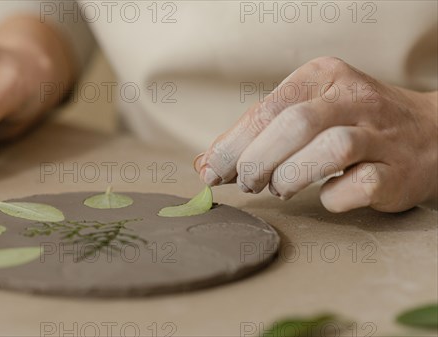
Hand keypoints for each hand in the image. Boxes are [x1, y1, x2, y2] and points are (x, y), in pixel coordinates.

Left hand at [195, 57, 437, 212]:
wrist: (430, 133)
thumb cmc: (351, 124)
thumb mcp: (305, 111)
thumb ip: (256, 134)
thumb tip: (205, 164)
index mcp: (323, 76)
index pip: (266, 109)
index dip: (232, 145)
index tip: (211, 171)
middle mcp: (353, 97)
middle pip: (292, 125)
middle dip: (256, 161)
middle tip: (246, 183)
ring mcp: (380, 133)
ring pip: (328, 149)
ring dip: (290, 176)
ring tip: (279, 188)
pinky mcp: (397, 170)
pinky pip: (359, 185)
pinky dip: (332, 197)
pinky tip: (325, 196)